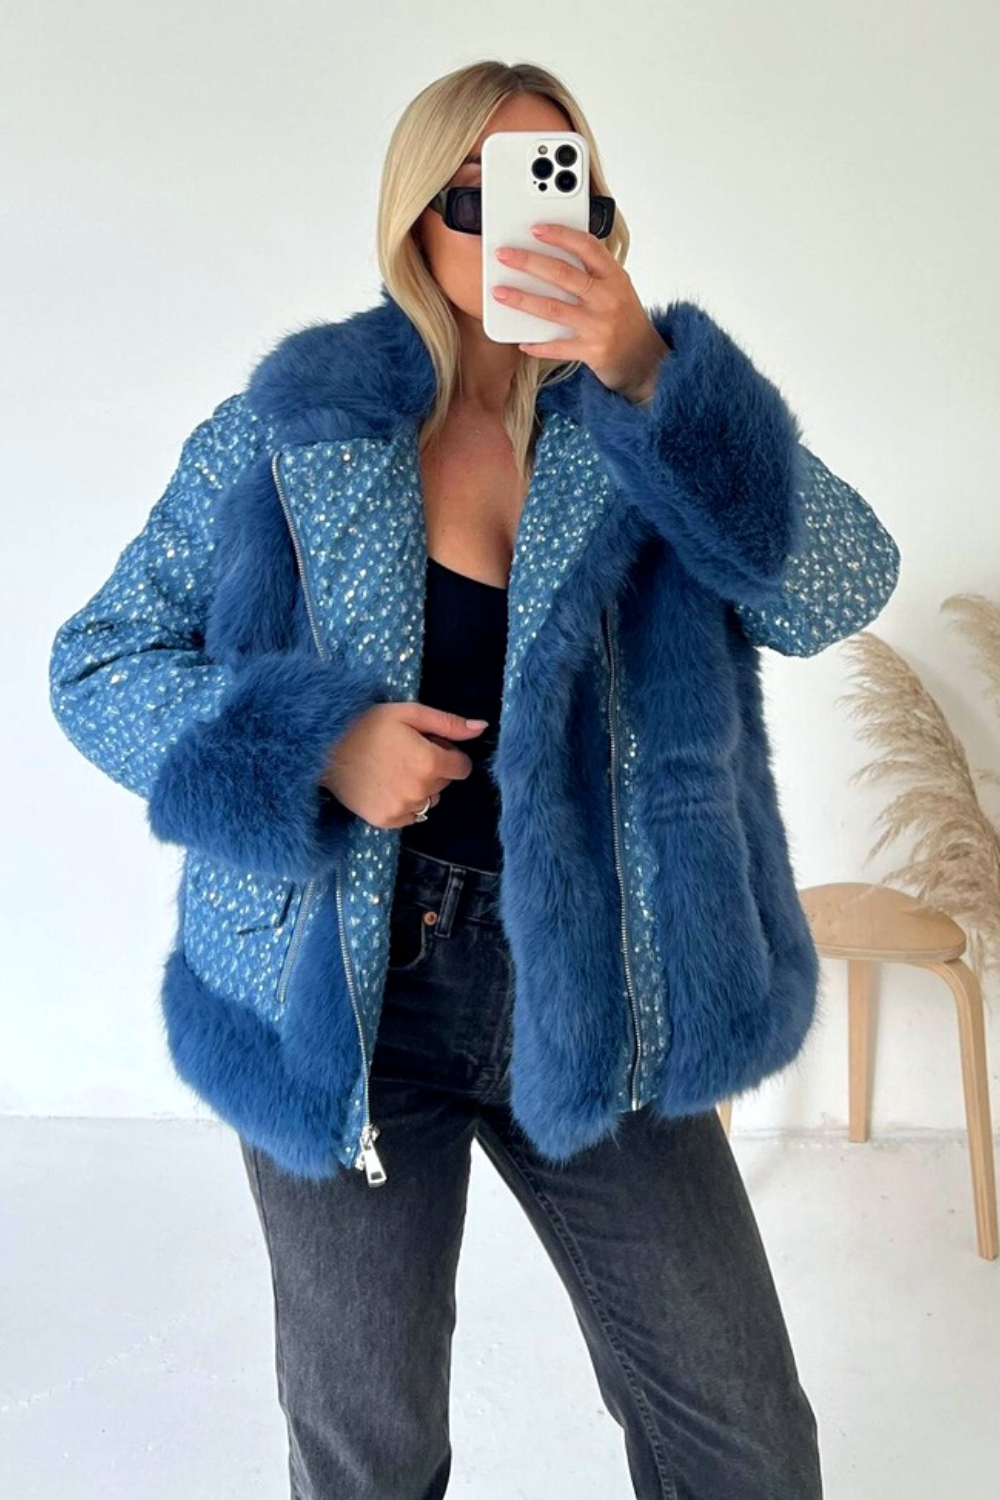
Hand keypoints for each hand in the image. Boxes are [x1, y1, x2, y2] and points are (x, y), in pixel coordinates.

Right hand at [319, 701, 489, 829]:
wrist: (324, 749)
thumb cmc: (368, 724)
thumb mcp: (410, 713)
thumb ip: (449, 724)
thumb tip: (482, 728)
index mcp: (429, 763)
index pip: (462, 767)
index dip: (447, 753)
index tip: (427, 744)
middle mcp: (420, 791)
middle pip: (445, 783)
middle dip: (433, 769)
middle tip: (404, 753)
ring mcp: (402, 810)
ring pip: (429, 801)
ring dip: (420, 788)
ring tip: (393, 769)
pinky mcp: (386, 821)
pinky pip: (411, 816)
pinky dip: (404, 803)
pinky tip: (384, 785)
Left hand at [492, 222, 669, 403]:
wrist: (643, 357)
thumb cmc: (623, 317)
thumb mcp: (617, 286)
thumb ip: (593, 270)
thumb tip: (553, 251)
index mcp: (614, 277)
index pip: (587, 247)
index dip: (561, 235)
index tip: (536, 229)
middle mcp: (607, 298)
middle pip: (563, 275)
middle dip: (529, 262)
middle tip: (504, 255)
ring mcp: (598, 326)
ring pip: (553, 309)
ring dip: (522, 300)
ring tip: (499, 292)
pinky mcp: (590, 351)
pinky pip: (557, 347)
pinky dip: (538, 345)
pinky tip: (521, 340)